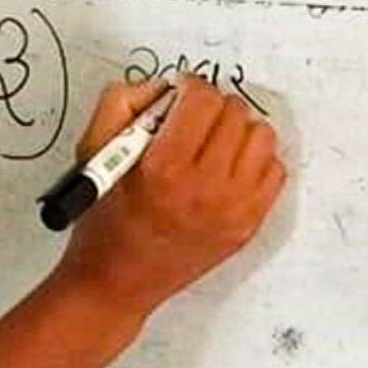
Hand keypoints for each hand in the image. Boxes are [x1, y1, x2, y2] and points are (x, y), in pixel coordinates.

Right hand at [50, 74, 285, 322]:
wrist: (116, 281)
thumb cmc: (103, 221)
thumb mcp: (92, 150)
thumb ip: (123, 102)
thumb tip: (164, 86)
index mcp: (164, 168)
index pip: (202, 98)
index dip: (189, 86)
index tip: (180, 93)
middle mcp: (205, 188)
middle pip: (234, 112)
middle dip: (211, 107)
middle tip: (192, 120)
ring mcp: (232, 209)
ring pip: (262, 137)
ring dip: (238, 130)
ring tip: (214, 142)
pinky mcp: (247, 225)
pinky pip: (275, 171)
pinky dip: (255, 161)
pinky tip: (229, 167)